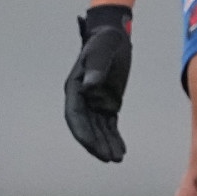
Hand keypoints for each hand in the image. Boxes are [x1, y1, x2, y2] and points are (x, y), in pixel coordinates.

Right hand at [64, 5, 133, 160]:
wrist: (114, 37)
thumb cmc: (105, 42)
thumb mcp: (102, 51)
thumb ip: (96, 68)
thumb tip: (90, 87)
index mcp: (75, 88)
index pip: (76, 116)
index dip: (83, 133)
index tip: (93, 146)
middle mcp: (83, 99)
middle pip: (88, 127)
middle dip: (97, 144)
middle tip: (109, 158)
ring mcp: (95, 103)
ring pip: (99, 129)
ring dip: (107, 144)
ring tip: (118, 159)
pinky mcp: (109, 104)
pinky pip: (110, 124)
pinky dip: (114, 137)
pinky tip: (121, 150)